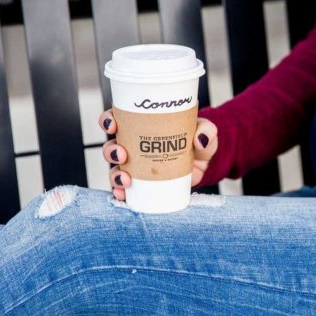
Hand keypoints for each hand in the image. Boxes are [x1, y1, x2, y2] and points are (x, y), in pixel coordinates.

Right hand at [98, 110, 218, 200]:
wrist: (206, 163)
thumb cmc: (199, 140)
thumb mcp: (206, 130)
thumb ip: (206, 130)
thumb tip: (200, 140)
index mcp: (142, 125)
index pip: (118, 119)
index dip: (108, 120)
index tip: (113, 125)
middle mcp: (134, 145)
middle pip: (112, 146)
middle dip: (111, 151)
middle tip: (122, 155)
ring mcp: (138, 166)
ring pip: (116, 169)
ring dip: (114, 175)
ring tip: (126, 180)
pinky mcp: (144, 183)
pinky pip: (126, 189)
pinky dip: (121, 193)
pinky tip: (123, 196)